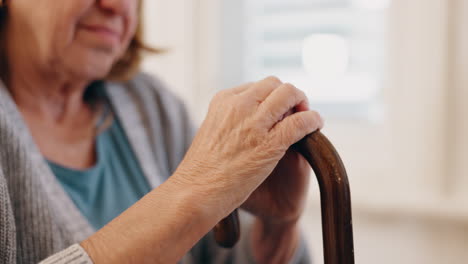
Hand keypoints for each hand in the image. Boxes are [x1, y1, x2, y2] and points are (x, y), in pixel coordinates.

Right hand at [173, 76, 322, 217]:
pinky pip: (301, 122)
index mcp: (223, 100)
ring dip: (302, 103)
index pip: (257, 86)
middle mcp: (239, 105)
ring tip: (307, 117)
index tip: (277, 111)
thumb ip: (228, 121)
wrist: (194, 194)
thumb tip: (247, 120)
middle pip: (275, 84)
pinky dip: (313, 120)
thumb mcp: (210, 132)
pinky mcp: (270, 143)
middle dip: (288, 95)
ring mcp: (255, 123)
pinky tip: (316, 125)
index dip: (271, 97)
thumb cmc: (201, 170)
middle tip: (295, 110)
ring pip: (290, 95)